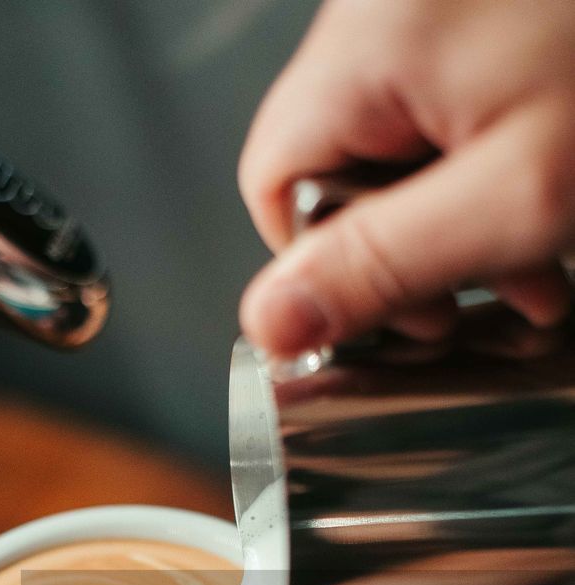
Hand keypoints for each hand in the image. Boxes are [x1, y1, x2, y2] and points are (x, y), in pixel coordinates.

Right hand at [238, 0, 574, 355]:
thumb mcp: (515, 195)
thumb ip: (383, 265)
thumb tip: (266, 325)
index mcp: (369, 47)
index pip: (273, 180)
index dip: (323, 265)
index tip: (404, 307)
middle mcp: (388, 13)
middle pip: (341, 166)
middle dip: (410, 252)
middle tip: (486, 297)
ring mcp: (441, 11)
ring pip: (408, 147)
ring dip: (464, 222)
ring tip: (539, 261)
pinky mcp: (489, 19)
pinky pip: (458, 111)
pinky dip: (495, 169)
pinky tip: (550, 200)